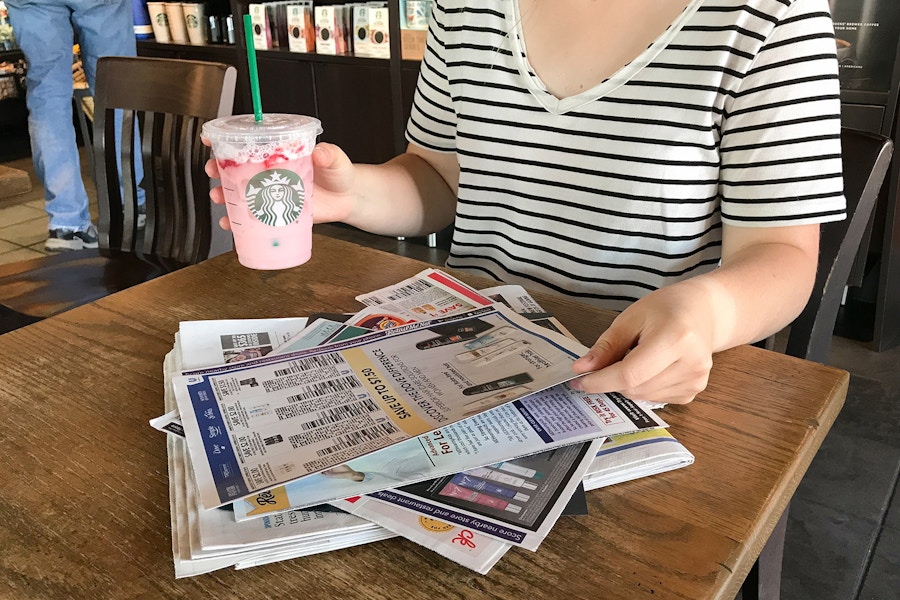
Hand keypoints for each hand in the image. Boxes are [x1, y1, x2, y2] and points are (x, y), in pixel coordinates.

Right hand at [203, 142, 357, 230]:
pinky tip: (231, 225)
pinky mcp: (276, 212)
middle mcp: (271, 171)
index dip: (227, 139)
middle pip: (237, 167)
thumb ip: (329, 155)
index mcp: (280, 153)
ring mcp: (272, 193)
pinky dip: (238, 222)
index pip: (250, 142)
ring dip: (225, 196)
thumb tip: (321, 153)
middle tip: (213, 173)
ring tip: (220, 199)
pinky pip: (253, 217)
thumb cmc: (339, 173)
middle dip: (218, 169)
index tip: (211, 139)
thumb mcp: (335, 159)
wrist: (349, 199)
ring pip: (241, 192)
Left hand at [569, 282, 715, 403]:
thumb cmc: (666, 309)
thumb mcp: (631, 318)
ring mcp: (695, 381)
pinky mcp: (693, 391)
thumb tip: (581, 369)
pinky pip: (654, 398)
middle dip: (611, 380)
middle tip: (606, 361)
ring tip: (635, 357)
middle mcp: (691, 364)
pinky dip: (642, 387)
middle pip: (635, 388)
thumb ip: (607, 346)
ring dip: (627, 384)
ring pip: (642, 396)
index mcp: (675, 338)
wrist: (704, 312)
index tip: (578, 380)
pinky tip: (650, 366)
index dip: (599, 381)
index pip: (629, 373)